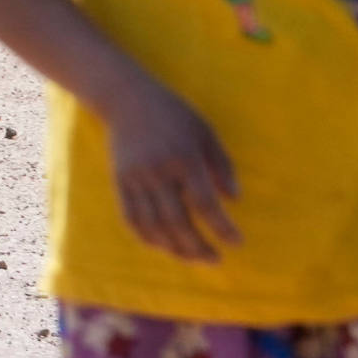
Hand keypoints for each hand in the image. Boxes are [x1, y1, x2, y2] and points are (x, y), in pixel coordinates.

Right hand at [95, 75, 242, 262]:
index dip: (222, 227)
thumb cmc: (173, 114)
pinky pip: (131, 218)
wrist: (126, 98)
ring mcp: (135, 177)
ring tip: (193, 258)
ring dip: (174, 248)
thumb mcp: (205, 132)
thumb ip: (222, 165)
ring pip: (154, 225)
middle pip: (178, 221)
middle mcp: (158, 171)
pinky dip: (147, 237)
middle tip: (215, 259)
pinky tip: (163, 246)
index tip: (237, 242)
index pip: (204, 203)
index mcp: (183, 158)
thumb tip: (234, 199)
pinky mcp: (119, 181)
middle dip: (198, 247)